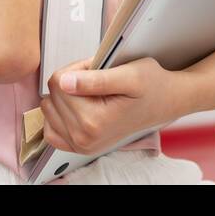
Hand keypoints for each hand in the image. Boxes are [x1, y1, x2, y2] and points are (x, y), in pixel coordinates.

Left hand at [39, 56, 182, 155]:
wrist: (165, 102)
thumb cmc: (151, 86)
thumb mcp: (129, 75)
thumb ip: (95, 79)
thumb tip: (63, 82)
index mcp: (94, 122)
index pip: (59, 82)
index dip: (78, 69)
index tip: (98, 71)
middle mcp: (84, 139)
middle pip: (53, 95)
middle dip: (72, 82)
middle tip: (99, 82)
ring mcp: (80, 146)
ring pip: (50, 108)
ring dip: (68, 96)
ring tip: (94, 95)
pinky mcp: (79, 147)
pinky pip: (51, 128)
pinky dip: (60, 114)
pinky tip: (80, 107)